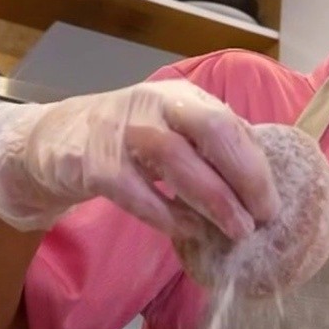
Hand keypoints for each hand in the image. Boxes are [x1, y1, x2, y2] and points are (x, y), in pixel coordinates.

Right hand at [0, 79, 278, 235]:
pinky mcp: (91, 160)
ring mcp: (120, 128)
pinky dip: (165, 213)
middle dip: (243, 178)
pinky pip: (135, 191)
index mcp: (182, 97)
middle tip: (261, 220)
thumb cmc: (130, 142)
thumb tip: (263, 183)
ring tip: (235, 232)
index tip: (273, 204)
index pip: (229, 124)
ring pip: (175, 158)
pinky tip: (186, 230)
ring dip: (211, 199)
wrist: (56, 141)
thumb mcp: (173, 132)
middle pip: (210, 131)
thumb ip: (212, 149)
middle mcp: (153, 103)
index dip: (255, 166)